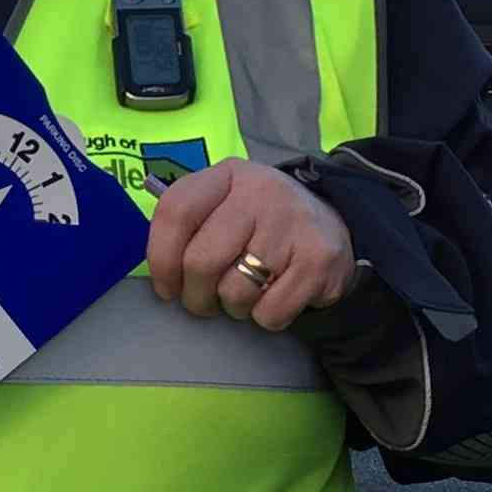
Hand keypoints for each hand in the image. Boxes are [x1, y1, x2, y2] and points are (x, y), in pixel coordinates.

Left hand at [145, 159, 359, 329]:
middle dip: (196, 296)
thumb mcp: (226, 203)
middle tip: (203, 301)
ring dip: (233, 307)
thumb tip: (158, 270)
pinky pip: (270, 312)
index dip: (160, 258)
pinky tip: (275, 295)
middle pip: (201, 261)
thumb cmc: (260, 221)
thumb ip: (190, 223)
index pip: (176, 211)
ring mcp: (292, 224)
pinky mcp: (319, 259)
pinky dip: (265, 317)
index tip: (165, 286)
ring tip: (246, 292)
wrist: (334, 223)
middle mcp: (261, 192)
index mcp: (228, 174)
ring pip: (235, 293)